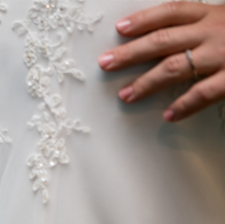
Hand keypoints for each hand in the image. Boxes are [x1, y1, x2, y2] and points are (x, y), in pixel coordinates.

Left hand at [98, 2, 224, 121]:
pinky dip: (185, 105)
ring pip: (175, 67)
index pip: (171, 13)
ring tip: (125, 96)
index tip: (119, 28)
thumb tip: (166, 39)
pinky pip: (204, 92)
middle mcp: (212, 31)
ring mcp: (223, 54)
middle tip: (105, 63)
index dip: (143, 20)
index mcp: (210, 15)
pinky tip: (169, 115)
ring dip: (146, 83)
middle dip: (130, 53)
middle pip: (163, 40)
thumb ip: (201, 27)